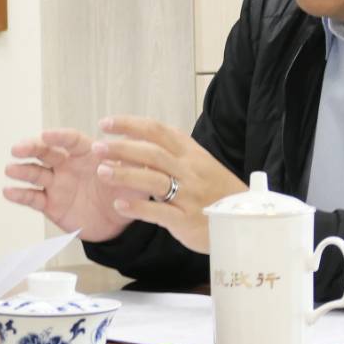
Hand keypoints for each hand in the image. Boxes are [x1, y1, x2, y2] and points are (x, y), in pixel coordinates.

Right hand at [3, 128, 141, 241]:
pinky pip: (33, 198)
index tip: (46, 135)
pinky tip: (8, 191)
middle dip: (31, 148)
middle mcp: (67, 165)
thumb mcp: (136, 178)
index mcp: (86, 153)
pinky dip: (20, 195)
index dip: (58, 136)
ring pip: (35, 173)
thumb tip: (123, 158)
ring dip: (22, 170)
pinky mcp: (50, 204)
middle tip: (18, 148)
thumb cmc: (126, 193)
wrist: (119, 223)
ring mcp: (56, 184)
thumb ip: (132, 167)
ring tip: (11, 169)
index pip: (70, 140)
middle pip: (46, 152)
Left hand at [89, 115, 247, 253]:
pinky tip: (119, 205)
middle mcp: (190, 170)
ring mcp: (189, 195)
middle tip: (96, 147)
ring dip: (125, 175)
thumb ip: (171, 153)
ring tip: (101, 172)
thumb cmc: (215, 191)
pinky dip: (138, 208)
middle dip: (122, 148)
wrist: (246, 219)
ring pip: (153, 180)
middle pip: (152, 153)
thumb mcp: (199, 164)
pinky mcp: (187, 219)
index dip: (129, 124)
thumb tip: (135, 140)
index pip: (157, 131)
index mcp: (190, 153)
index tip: (105, 123)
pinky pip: (159, 212)